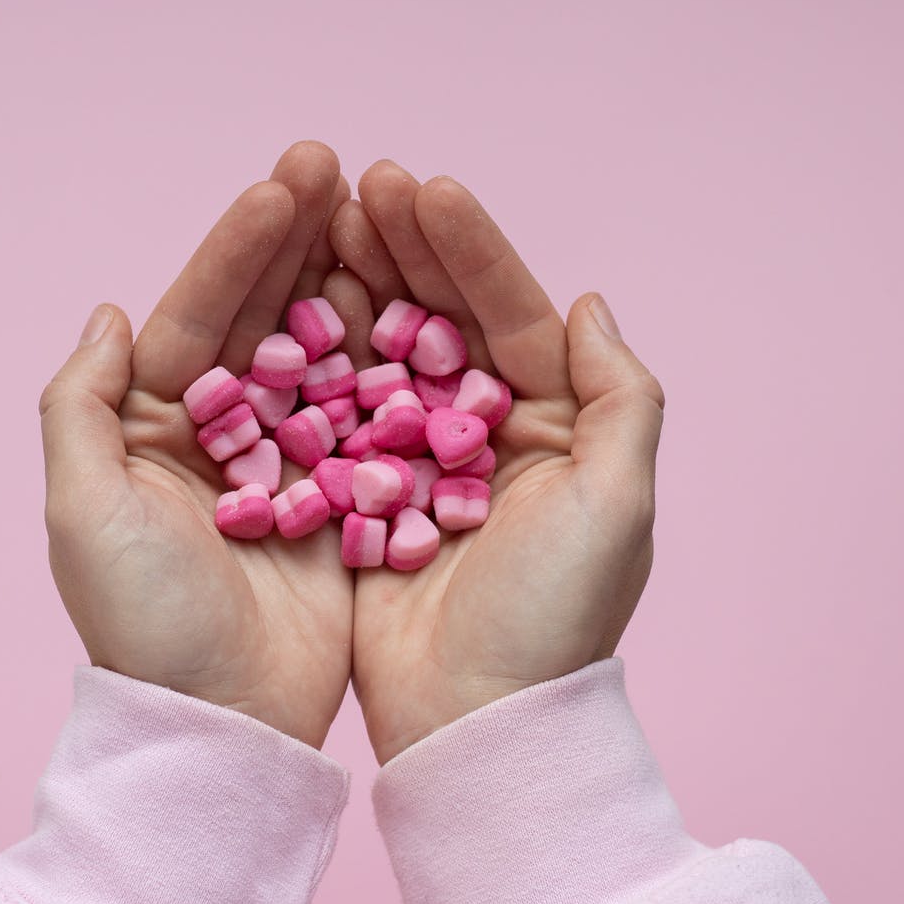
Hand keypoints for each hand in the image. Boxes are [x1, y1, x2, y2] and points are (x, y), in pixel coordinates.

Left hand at [39, 142, 357, 747]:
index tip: (285, 183)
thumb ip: (81, 404)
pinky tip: (423, 299)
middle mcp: (218, 435)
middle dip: (298, 240)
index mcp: (151, 428)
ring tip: (385, 210)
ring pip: (322, 351)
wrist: (221, 723)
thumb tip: (109, 311)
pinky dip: (392, 357)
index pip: (197, 314)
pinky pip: (369, 412)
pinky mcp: (341, 500)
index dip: (239, 247)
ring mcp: (285, 465)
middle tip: (338, 164)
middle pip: (263, 317)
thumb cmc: (142, 620)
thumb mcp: (84, 509)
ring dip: (350, 280)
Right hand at [332, 163, 665, 763]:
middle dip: (403, 249)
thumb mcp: (615, 502)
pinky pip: (336, 410)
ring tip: (318, 218)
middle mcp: (486, 435)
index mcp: (552, 428)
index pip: (510, 314)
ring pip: (384, 351)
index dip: (468, 249)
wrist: (477, 722)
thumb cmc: (555, 616)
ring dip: (354, 285)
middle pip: (441, 319)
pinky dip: (315, 357)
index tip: (421, 186)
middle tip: (356, 182)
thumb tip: (590, 302)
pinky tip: (285, 302)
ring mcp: (419, 465)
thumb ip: (618, 397)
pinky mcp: (363, 499)